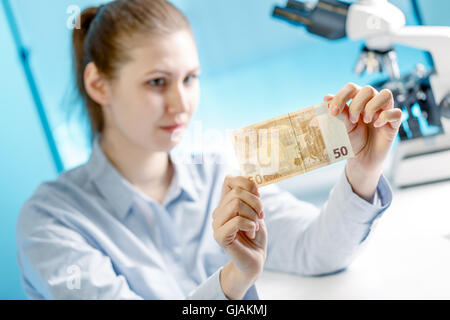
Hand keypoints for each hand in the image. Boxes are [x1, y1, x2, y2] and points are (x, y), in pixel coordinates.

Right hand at [212, 175, 266, 298]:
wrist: (255, 260)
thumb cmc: (255, 235)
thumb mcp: (256, 211)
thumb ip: (251, 197)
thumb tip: (253, 183)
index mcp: (226, 202)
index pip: (229, 179)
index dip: (246, 183)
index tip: (258, 195)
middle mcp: (219, 211)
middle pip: (236, 192)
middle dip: (255, 203)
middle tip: (260, 216)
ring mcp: (217, 224)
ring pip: (236, 204)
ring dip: (252, 215)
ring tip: (255, 226)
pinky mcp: (219, 236)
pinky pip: (237, 221)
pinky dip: (250, 225)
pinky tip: (251, 232)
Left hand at [325, 83, 401, 200]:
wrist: (360, 159)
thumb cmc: (350, 140)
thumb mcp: (341, 127)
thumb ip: (337, 113)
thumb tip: (327, 97)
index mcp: (356, 100)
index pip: (351, 88)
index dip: (341, 97)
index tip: (333, 113)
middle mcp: (371, 102)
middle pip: (368, 89)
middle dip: (357, 104)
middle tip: (352, 120)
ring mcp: (384, 111)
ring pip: (386, 94)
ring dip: (372, 107)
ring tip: (365, 120)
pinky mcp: (393, 123)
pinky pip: (396, 112)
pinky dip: (385, 117)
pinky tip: (376, 126)